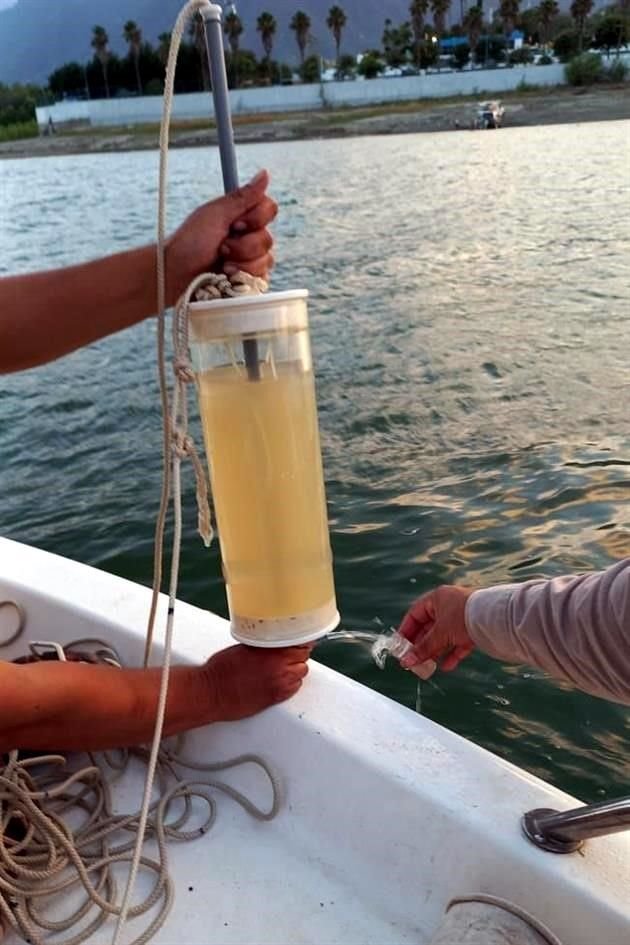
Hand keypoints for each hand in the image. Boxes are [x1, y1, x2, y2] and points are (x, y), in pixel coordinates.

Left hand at [165, 169, 276, 304]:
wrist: (177, 274)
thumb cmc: (190, 242)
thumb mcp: (216, 214)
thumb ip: (243, 196)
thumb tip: (265, 173)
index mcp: (242, 216)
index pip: (269, 209)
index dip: (256, 218)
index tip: (235, 223)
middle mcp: (249, 236)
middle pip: (268, 238)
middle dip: (243, 245)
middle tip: (221, 247)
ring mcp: (250, 260)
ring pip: (266, 259)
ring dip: (241, 262)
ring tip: (222, 264)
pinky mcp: (249, 281)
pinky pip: (261, 278)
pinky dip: (243, 276)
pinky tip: (227, 276)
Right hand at [204, 644, 310, 721]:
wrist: (211, 692)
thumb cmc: (221, 669)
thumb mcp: (244, 646)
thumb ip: (264, 643)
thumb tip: (275, 641)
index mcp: (272, 651)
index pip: (300, 643)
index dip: (299, 642)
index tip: (297, 641)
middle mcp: (280, 668)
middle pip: (303, 658)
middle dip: (297, 656)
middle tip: (287, 655)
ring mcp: (279, 685)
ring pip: (301, 674)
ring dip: (295, 670)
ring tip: (282, 668)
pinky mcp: (276, 699)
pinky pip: (294, 689)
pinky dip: (291, 684)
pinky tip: (279, 681)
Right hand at [398, 586, 475, 676]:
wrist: (496, 618)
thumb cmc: (465, 616)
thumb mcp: (440, 633)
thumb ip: (423, 648)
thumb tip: (406, 661)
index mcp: (437, 598)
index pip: (415, 614)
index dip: (406, 630)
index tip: (400, 646)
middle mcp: (448, 606)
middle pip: (429, 627)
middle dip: (421, 645)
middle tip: (412, 659)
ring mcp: (461, 618)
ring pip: (443, 636)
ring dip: (435, 651)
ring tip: (427, 666)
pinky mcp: (473, 629)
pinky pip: (458, 643)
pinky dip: (452, 654)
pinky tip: (446, 666)